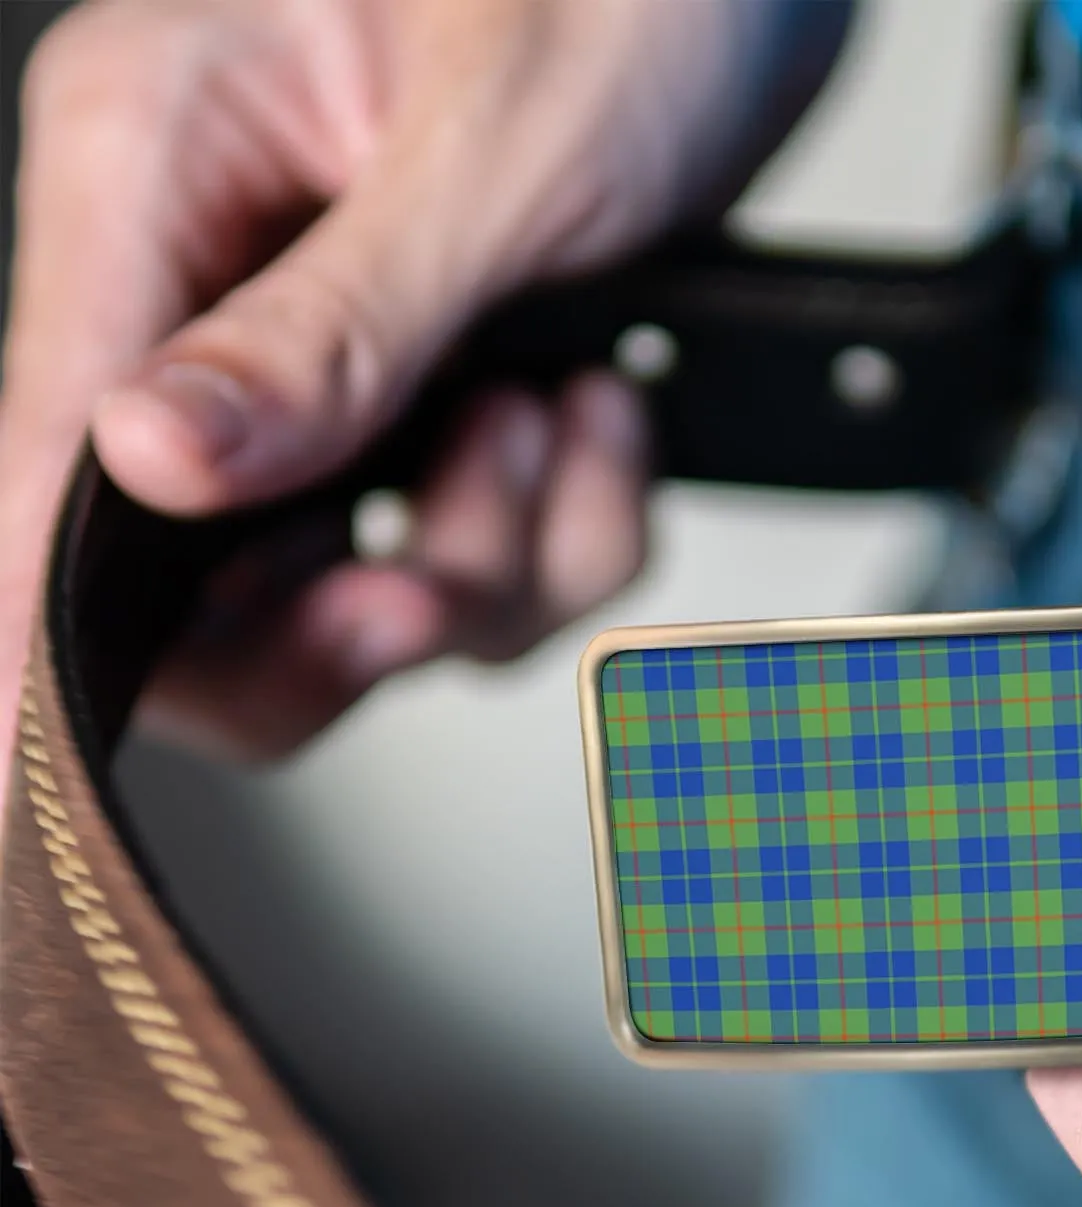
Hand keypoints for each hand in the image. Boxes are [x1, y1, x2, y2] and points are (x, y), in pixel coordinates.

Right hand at [0, 0, 845, 761]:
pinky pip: (499, 562)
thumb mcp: (490, 152)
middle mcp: (225, 284)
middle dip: (353, 613)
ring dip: (503, 551)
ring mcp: (339, 368)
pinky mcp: (440, 416)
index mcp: (161, 168)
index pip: (47, 442)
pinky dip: (577, 527)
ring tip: (564, 414)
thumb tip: (147, 462)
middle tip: (437, 589)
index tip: (24, 759)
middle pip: (205, 580)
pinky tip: (605, 415)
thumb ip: (328, 328)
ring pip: (377, 590)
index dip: (37, 620)